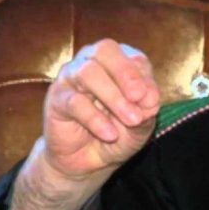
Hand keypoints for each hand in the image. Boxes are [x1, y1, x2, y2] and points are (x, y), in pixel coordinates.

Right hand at [41, 38, 160, 178]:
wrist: (90, 160)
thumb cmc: (118, 132)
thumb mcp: (141, 123)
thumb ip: (147, 108)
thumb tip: (149, 97)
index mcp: (119, 62)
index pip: (133, 57)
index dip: (143, 77)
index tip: (152, 101)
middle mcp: (92, 61)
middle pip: (105, 50)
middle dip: (126, 73)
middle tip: (138, 98)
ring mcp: (70, 77)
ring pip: (88, 72)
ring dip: (114, 97)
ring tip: (131, 120)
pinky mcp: (56, 99)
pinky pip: (74, 101)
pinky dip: (95, 118)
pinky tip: (110, 134)